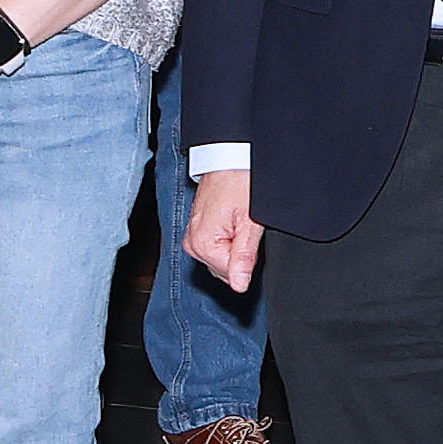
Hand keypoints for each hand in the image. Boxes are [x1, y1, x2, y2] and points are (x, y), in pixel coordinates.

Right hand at [186, 164, 260, 291]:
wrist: (228, 158)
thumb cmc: (239, 182)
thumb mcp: (250, 221)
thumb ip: (244, 255)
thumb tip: (239, 285)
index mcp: (201, 243)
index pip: (230, 274)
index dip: (247, 259)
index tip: (250, 235)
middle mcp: (192, 242)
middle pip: (224, 268)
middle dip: (240, 253)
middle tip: (246, 226)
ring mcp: (193, 236)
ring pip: (222, 258)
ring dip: (235, 246)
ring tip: (240, 220)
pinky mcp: (198, 229)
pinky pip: (217, 246)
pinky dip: (229, 239)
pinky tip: (234, 221)